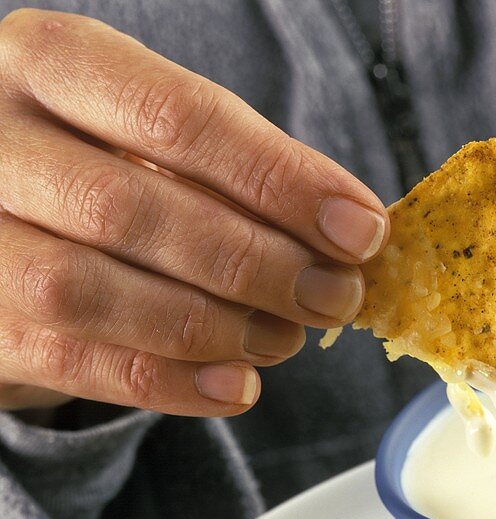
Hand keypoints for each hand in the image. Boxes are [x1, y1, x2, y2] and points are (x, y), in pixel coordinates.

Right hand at [0, 9, 388, 415]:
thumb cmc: (96, 177)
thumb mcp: (149, 144)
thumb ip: (233, 178)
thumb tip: (348, 236)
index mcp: (47, 65)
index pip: (176, 116)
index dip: (281, 180)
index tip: (360, 230)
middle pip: (134, 209)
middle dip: (256, 263)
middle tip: (334, 297)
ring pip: (92, 291)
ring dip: (212, 326)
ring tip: (283, 339)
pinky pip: (78, 365)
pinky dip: (172, 383)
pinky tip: (238, 388)